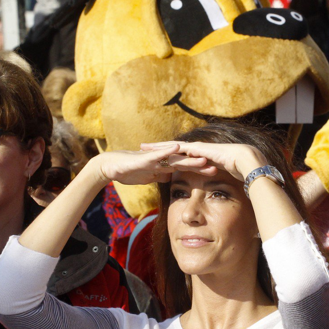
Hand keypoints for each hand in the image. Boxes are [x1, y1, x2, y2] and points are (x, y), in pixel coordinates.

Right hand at [92, 145, 212, 185]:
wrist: (111, 166)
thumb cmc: (130, 171)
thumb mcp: (150, 177)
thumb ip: (161, 176)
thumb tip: (171, 179)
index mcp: (165, 166)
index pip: (187, 169)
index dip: (200, 171)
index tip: (216, 174)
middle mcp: (163, 160)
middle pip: (185, 162)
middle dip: (201, 165)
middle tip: (218, 167)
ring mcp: (155, 157)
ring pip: (175, 158)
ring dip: (189, 158)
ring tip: (203, 159)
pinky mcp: (145, 157)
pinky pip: (158, 154)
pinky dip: (168, 151)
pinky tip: (177, 148)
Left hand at [141, 141, 266, 181]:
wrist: (247, 161)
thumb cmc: (239, 171)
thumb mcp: (222, 176)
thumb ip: (215, 179)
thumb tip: (215, 190)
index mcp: (201, 156)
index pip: (181, 155)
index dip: (168, 155)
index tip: (155, 157)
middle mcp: (198, 149)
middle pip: (173, 148)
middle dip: (158, 148)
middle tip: (142, 147)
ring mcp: (198, 148)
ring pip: (173, 146)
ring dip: (158, 147)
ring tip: (144, 147)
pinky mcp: (199, 149)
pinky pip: (180, 148)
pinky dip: (167, 149)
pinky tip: (156, 150)